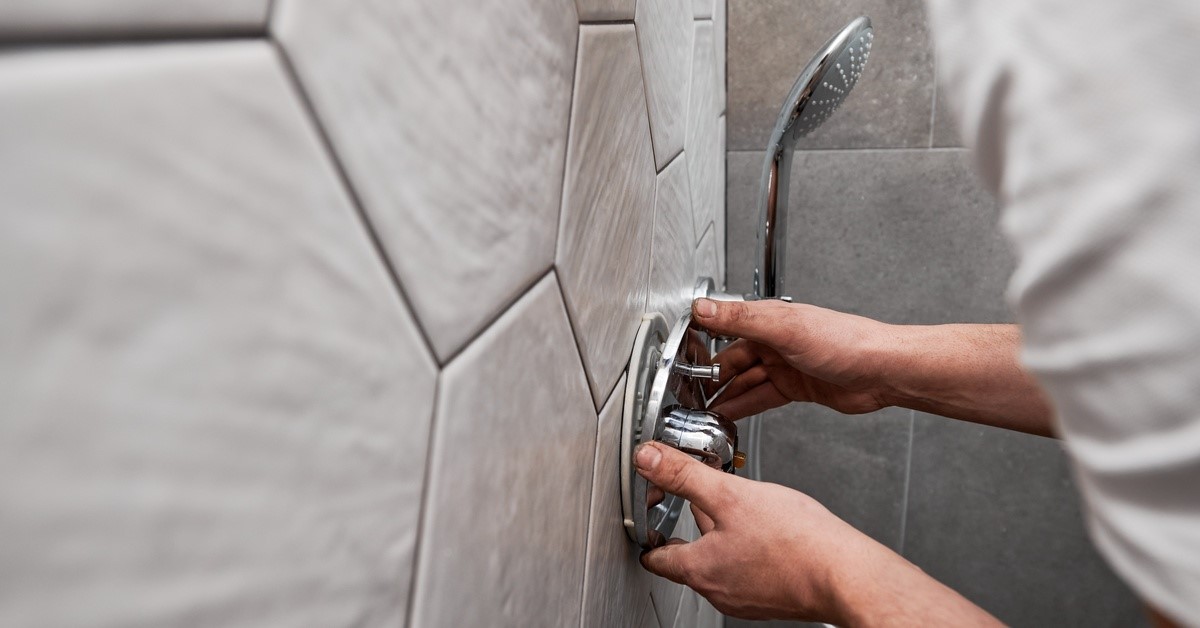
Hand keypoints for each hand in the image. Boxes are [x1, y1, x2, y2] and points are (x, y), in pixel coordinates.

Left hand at [635, 441, 1002, 624]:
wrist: (846, 574)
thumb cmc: (797, 543)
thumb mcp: (731, 495)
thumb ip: (684, 476)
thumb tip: (648, 459)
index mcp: (699, 569)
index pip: (655, 557)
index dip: (649, 530)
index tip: (651, 510)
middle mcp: (719, 590)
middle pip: (690, 555)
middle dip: (693, 523)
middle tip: (699, 495)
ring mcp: (747, 597)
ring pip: (722, 560)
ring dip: (723, 532)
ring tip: (739, 505)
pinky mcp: (773, 596)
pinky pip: (749, 567)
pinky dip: (749, 546)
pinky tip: (768, 528)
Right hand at [695, 298, 895, 419]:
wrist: (883, 370)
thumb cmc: (847, 342)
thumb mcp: (785, 328)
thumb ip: (741, 319)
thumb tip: (704, 307)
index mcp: (769, 320)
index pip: (725, 329)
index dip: (702, 345)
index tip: (680, 359)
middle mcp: (775, 341)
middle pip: (732, 361)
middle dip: (710, 378)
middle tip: (689, 395)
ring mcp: (785, 365)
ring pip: (745, 382)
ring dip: (725, 396)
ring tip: (703, 411)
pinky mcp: (796, 387)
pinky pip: (761, 397)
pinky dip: (744, 406)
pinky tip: (730, 414)